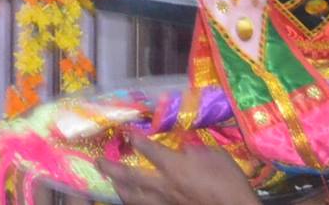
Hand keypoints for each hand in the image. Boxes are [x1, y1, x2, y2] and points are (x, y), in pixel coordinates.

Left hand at [104, 132, 259, 204]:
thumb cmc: (229, 181)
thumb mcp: (215, 156)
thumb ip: (194, 150)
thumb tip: (181, 148)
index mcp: (175, 167)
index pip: (149, 150)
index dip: (136, 139)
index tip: (126, 131)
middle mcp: (164, 185)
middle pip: (131, 177)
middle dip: (113, 168)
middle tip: (99, 162)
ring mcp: (165, 203)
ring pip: (134, 198)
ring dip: (119, 189)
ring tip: (111, 183)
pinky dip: (136, 204)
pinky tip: (132, 201)